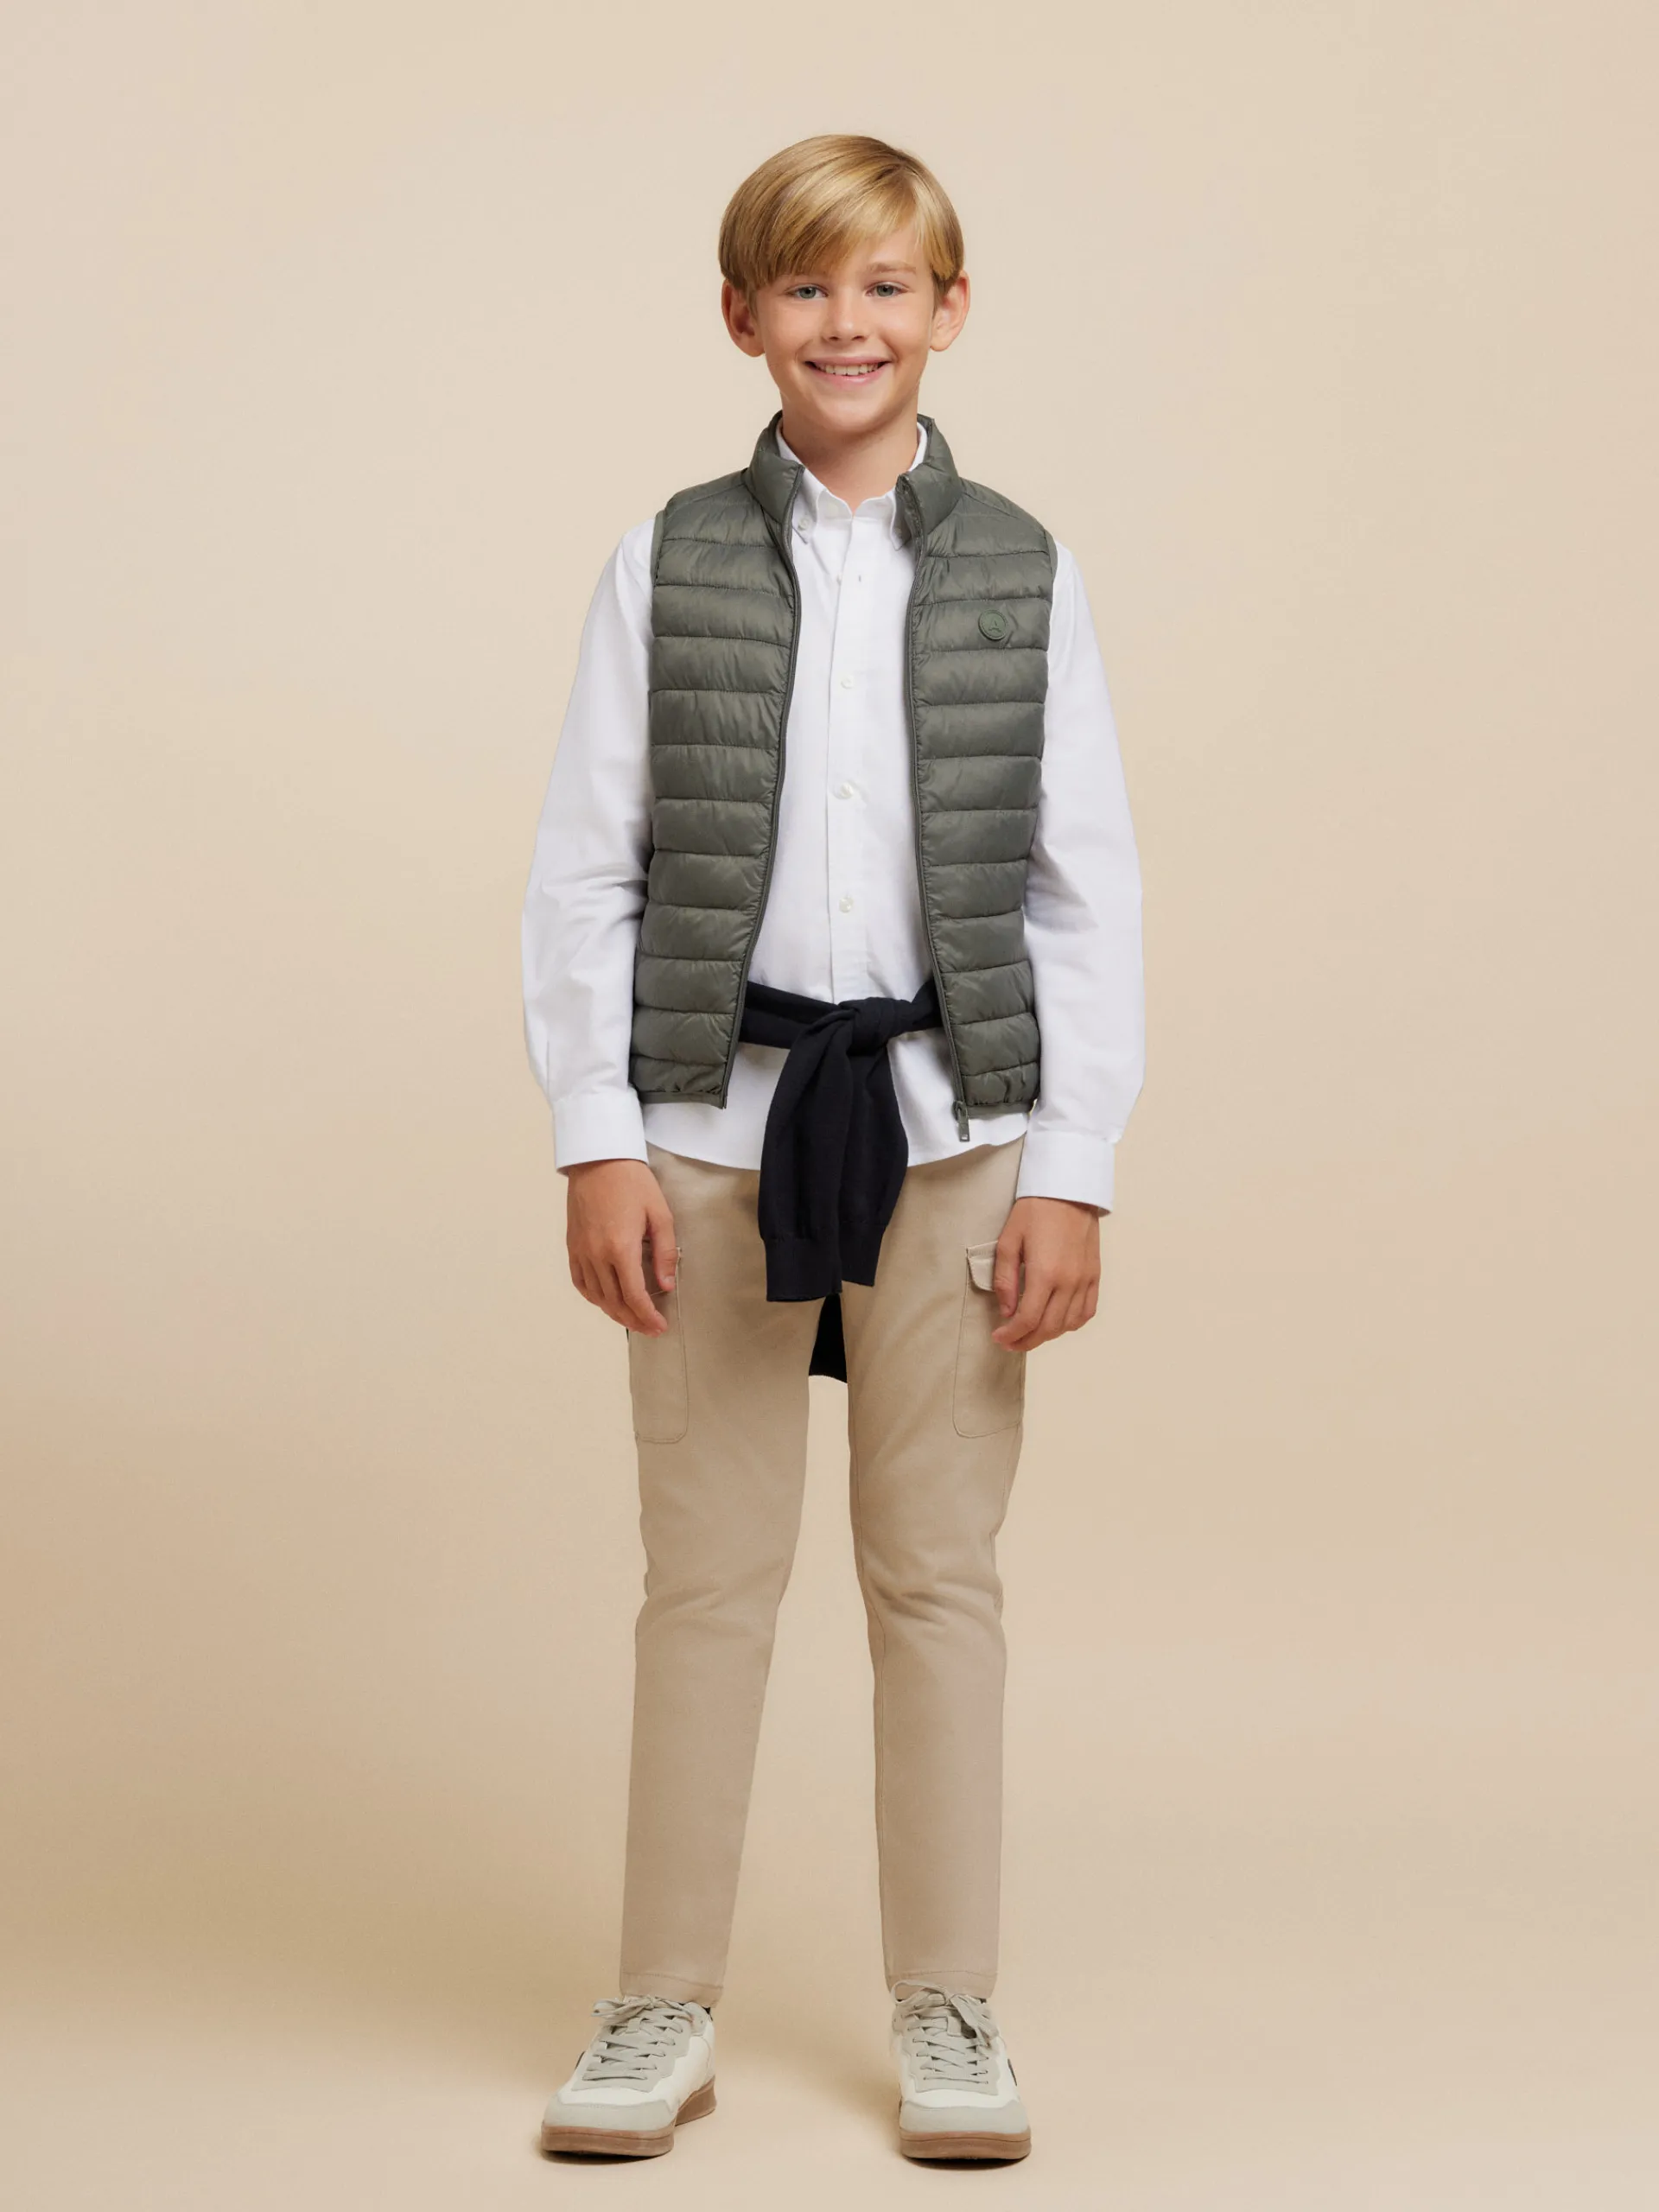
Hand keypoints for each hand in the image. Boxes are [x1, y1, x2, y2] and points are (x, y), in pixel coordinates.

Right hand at [564, 1158, 677, 1332]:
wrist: (598, 1159)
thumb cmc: (632, 1182)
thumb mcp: (660, 1214)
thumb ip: (664, 1253)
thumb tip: (666, 1285)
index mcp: (620, 1248)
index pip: (634, 1296)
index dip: (647, 1316)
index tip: (660, 1327)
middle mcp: (596, 1254)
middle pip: (614, 1302)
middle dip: (634, 1321)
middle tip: (651, 1329)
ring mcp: (581, 1251)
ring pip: (596, 1296)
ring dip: (614, 1313)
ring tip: (632, 1319)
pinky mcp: (572, 1245)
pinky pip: (580, 1281)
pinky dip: (593, 1297)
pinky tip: (606, 1301)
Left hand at [989, 1195, 1102, 1350]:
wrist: (1068, 1189)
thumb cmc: (1035, 1210)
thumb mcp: (1008, 1241)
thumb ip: (1005, 1280)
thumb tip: (1007, 1311)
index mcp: (1045, 1273)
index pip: (1028, 1319)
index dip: (1011, 1335)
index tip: (999, 1337)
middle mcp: (1069, 1281)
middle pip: (1048, 1328)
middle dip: (1026, 1341)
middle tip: (1010, 1342)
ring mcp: (1085, 1279)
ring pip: (1068, 1324)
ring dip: (1048, 1335)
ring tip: (1030, 1333)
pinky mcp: (1095, 1275)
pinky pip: (1087, 1311)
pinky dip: (1071, 1323)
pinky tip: (1057, 1322)